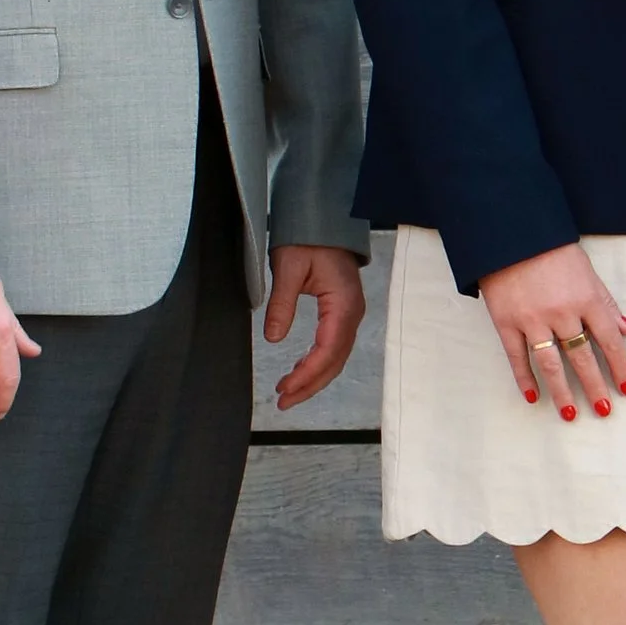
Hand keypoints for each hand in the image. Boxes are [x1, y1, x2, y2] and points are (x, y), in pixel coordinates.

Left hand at [266, 244, 366, 409]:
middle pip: (335, 360)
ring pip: (336, 357)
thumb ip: (281, 303)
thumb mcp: (287, 266)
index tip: (285, 388)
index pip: (328, 349)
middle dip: (310, 384)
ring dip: (314, 378)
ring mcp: (350, 315)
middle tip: (283, 401)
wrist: (325, 223)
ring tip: (287, 393)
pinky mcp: (342, 314)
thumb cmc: (309, 239)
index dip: (308, 373)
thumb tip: (273, 338)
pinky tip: (299, 372)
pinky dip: (317, 364)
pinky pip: (333, 347)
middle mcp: (352, 313)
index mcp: (343, 304)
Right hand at [478, 243, 625, 419]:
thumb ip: (607, 304)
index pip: (609, 340)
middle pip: (582, 358)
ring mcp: (532, 320)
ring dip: (562, 392)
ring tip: (571, 414)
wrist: (511, 235)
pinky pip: (517, 358)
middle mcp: (562, 313)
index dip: (620, 366)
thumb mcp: (588, 273)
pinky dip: (525, 379)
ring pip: (550, 364)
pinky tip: (534, 398)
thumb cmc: (553, 252)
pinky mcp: (506, 323)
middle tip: (604, 410)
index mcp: (586, 299)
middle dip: (595, 386)